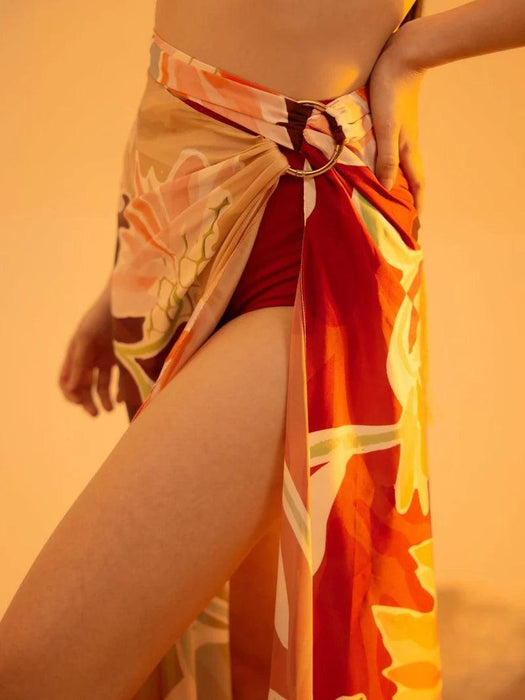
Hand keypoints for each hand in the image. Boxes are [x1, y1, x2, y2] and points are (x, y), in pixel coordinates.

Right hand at [58, 288, 122, 415]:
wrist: (127, 300)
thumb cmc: (102, 316)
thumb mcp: (87, 337)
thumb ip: (79, 362)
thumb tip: (72, 387)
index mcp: (76, 353)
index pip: (67, 380)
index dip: (70, 394)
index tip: (79, 402)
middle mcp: (90, 358)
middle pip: (84, 387)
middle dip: (87, 401)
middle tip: (95, 414)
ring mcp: (107, 358)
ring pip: (101, 386)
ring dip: (104, 399)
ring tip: (110, 409)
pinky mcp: (124, 358)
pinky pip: (120, 379)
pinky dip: (121, 390)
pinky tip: (122, 398)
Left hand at [368, 24, 426, 212]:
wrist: (400, 58)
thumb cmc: (391, 93)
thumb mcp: (386, 128)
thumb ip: (386, 157)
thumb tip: (388, 187)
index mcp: (407, 150)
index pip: (416, 183)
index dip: (416, 203)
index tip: (415, 222)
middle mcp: (405, 145)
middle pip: (408, 177)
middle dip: (405, 197)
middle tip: (398, 215)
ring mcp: (399, 134)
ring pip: (397, 165)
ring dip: (394, 181)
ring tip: (383, 197)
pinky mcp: (390, 124)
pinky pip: (388, 152)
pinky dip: (384, 164)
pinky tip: (374, 166)